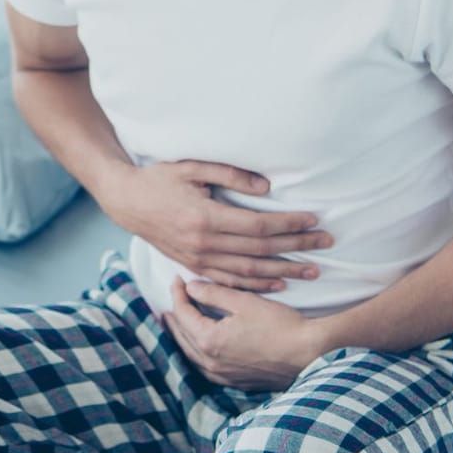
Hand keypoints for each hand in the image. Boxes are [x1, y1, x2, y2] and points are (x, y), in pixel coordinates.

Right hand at [98, 160, 333, 291]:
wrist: (126, 201)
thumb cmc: (160, 179)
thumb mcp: (192, 167)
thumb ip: (231, 175)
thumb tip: (267, 188)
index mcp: (206, 218)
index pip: (259, 226)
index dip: (288, 224)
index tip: (313, 220)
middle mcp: (204, 243)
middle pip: (260, 250)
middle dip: (296, 247)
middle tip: (325, 244)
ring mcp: (198, 259)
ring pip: (249, 271)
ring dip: (283, 271)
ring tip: (311, 271)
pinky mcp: (194, 266)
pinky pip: (231, 281)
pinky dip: (256, 285)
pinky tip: (278, 284)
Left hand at [161, 276, 329, 391]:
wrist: (308, 353)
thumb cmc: (279, 324)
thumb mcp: (243, 301)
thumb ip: (212, 293)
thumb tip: (189, 287)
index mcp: (209, 340)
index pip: (182, 313)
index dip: (178, 294)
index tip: (178, 279)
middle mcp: (210, 362)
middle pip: (182, 336)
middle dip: (174, 316)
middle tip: (172, 299)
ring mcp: (223, 375)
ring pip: (191, 355)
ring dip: (182, 336)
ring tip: (177, 322)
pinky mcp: (236, 382)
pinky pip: (206, 367)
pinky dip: (197, 353)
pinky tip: (200, 346)